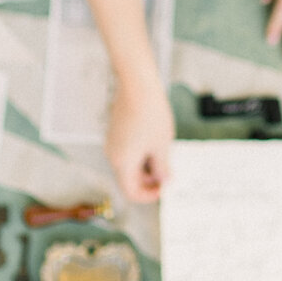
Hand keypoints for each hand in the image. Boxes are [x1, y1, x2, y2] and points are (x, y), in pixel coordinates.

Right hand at [105, 73, 174, 202]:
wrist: (137, 85)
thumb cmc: (149, 112)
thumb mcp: (162, 145)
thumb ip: (162, 167)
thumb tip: (163, 180)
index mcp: (123, 163)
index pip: (131, 192)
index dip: (149, 195)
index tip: (163, 188)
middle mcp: (113, 155)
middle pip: (129, 179)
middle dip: (149, 180)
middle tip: (168, 172)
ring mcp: (113, 142)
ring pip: (129, 164)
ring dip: (146, 166)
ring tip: (164, 153)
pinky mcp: (116, 132)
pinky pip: (127, 151)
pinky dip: (140, 153)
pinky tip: (155, 142)